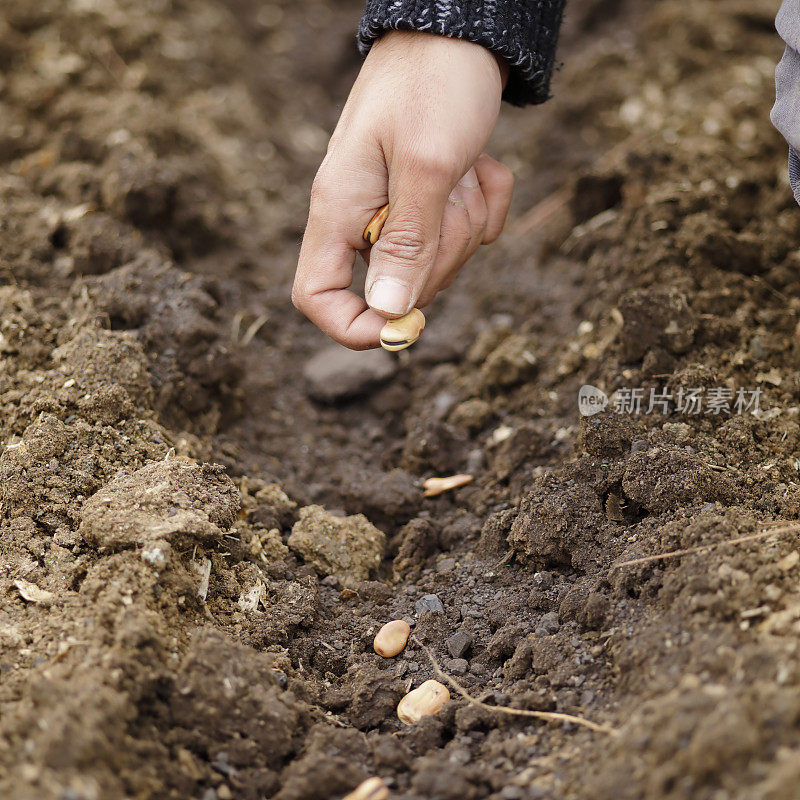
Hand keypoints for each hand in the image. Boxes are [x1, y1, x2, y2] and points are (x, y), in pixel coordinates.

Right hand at [292, 31, 513, 348]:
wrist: (460, 28)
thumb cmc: (436, 83)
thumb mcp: (427, 163)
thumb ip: (407, 241)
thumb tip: (388, 311)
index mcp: (338, 209)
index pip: (317, 296)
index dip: (354, 325)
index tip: (404, 325)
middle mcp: (361, 215)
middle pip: (395, 285)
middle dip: (440, 254)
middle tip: (453, 195)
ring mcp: (396, 207)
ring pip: (437, 260)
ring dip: (466, 220)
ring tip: (466, 168)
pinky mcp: (430, 197)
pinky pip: (466, 230)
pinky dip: (484, 202)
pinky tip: (481, 165)